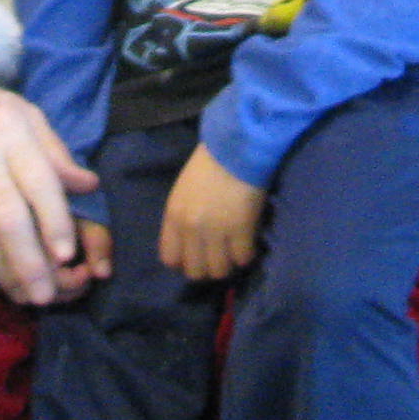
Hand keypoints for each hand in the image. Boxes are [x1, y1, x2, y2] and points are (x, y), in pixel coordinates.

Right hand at [0, 66, 98, 304]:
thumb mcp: (26, 116)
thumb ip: (56, 154)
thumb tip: (89, 187)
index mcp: (10, 132)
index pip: (38, 185)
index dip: (55, 223)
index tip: (67, 256)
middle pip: (8, 219)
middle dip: (31, 263)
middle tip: (47, 295)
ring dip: (3, 271)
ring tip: (24, 295)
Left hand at [161, 146, 263, 281]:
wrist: (235, 148)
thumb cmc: (209, 164)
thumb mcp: (183, 192)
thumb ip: (183, 217)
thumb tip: (192, 243)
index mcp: (173, 216)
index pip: (170, 258)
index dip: (185, 262)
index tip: (197, 256)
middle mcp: (190, 228)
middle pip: (195, 271)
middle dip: (208, 268)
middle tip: (219, 256)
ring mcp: (215, 231)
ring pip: (219, 270)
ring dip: (228, 263)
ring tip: (234, 251)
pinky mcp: (241, 230)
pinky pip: (242, 258)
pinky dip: (246, 254)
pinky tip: (248, 243)